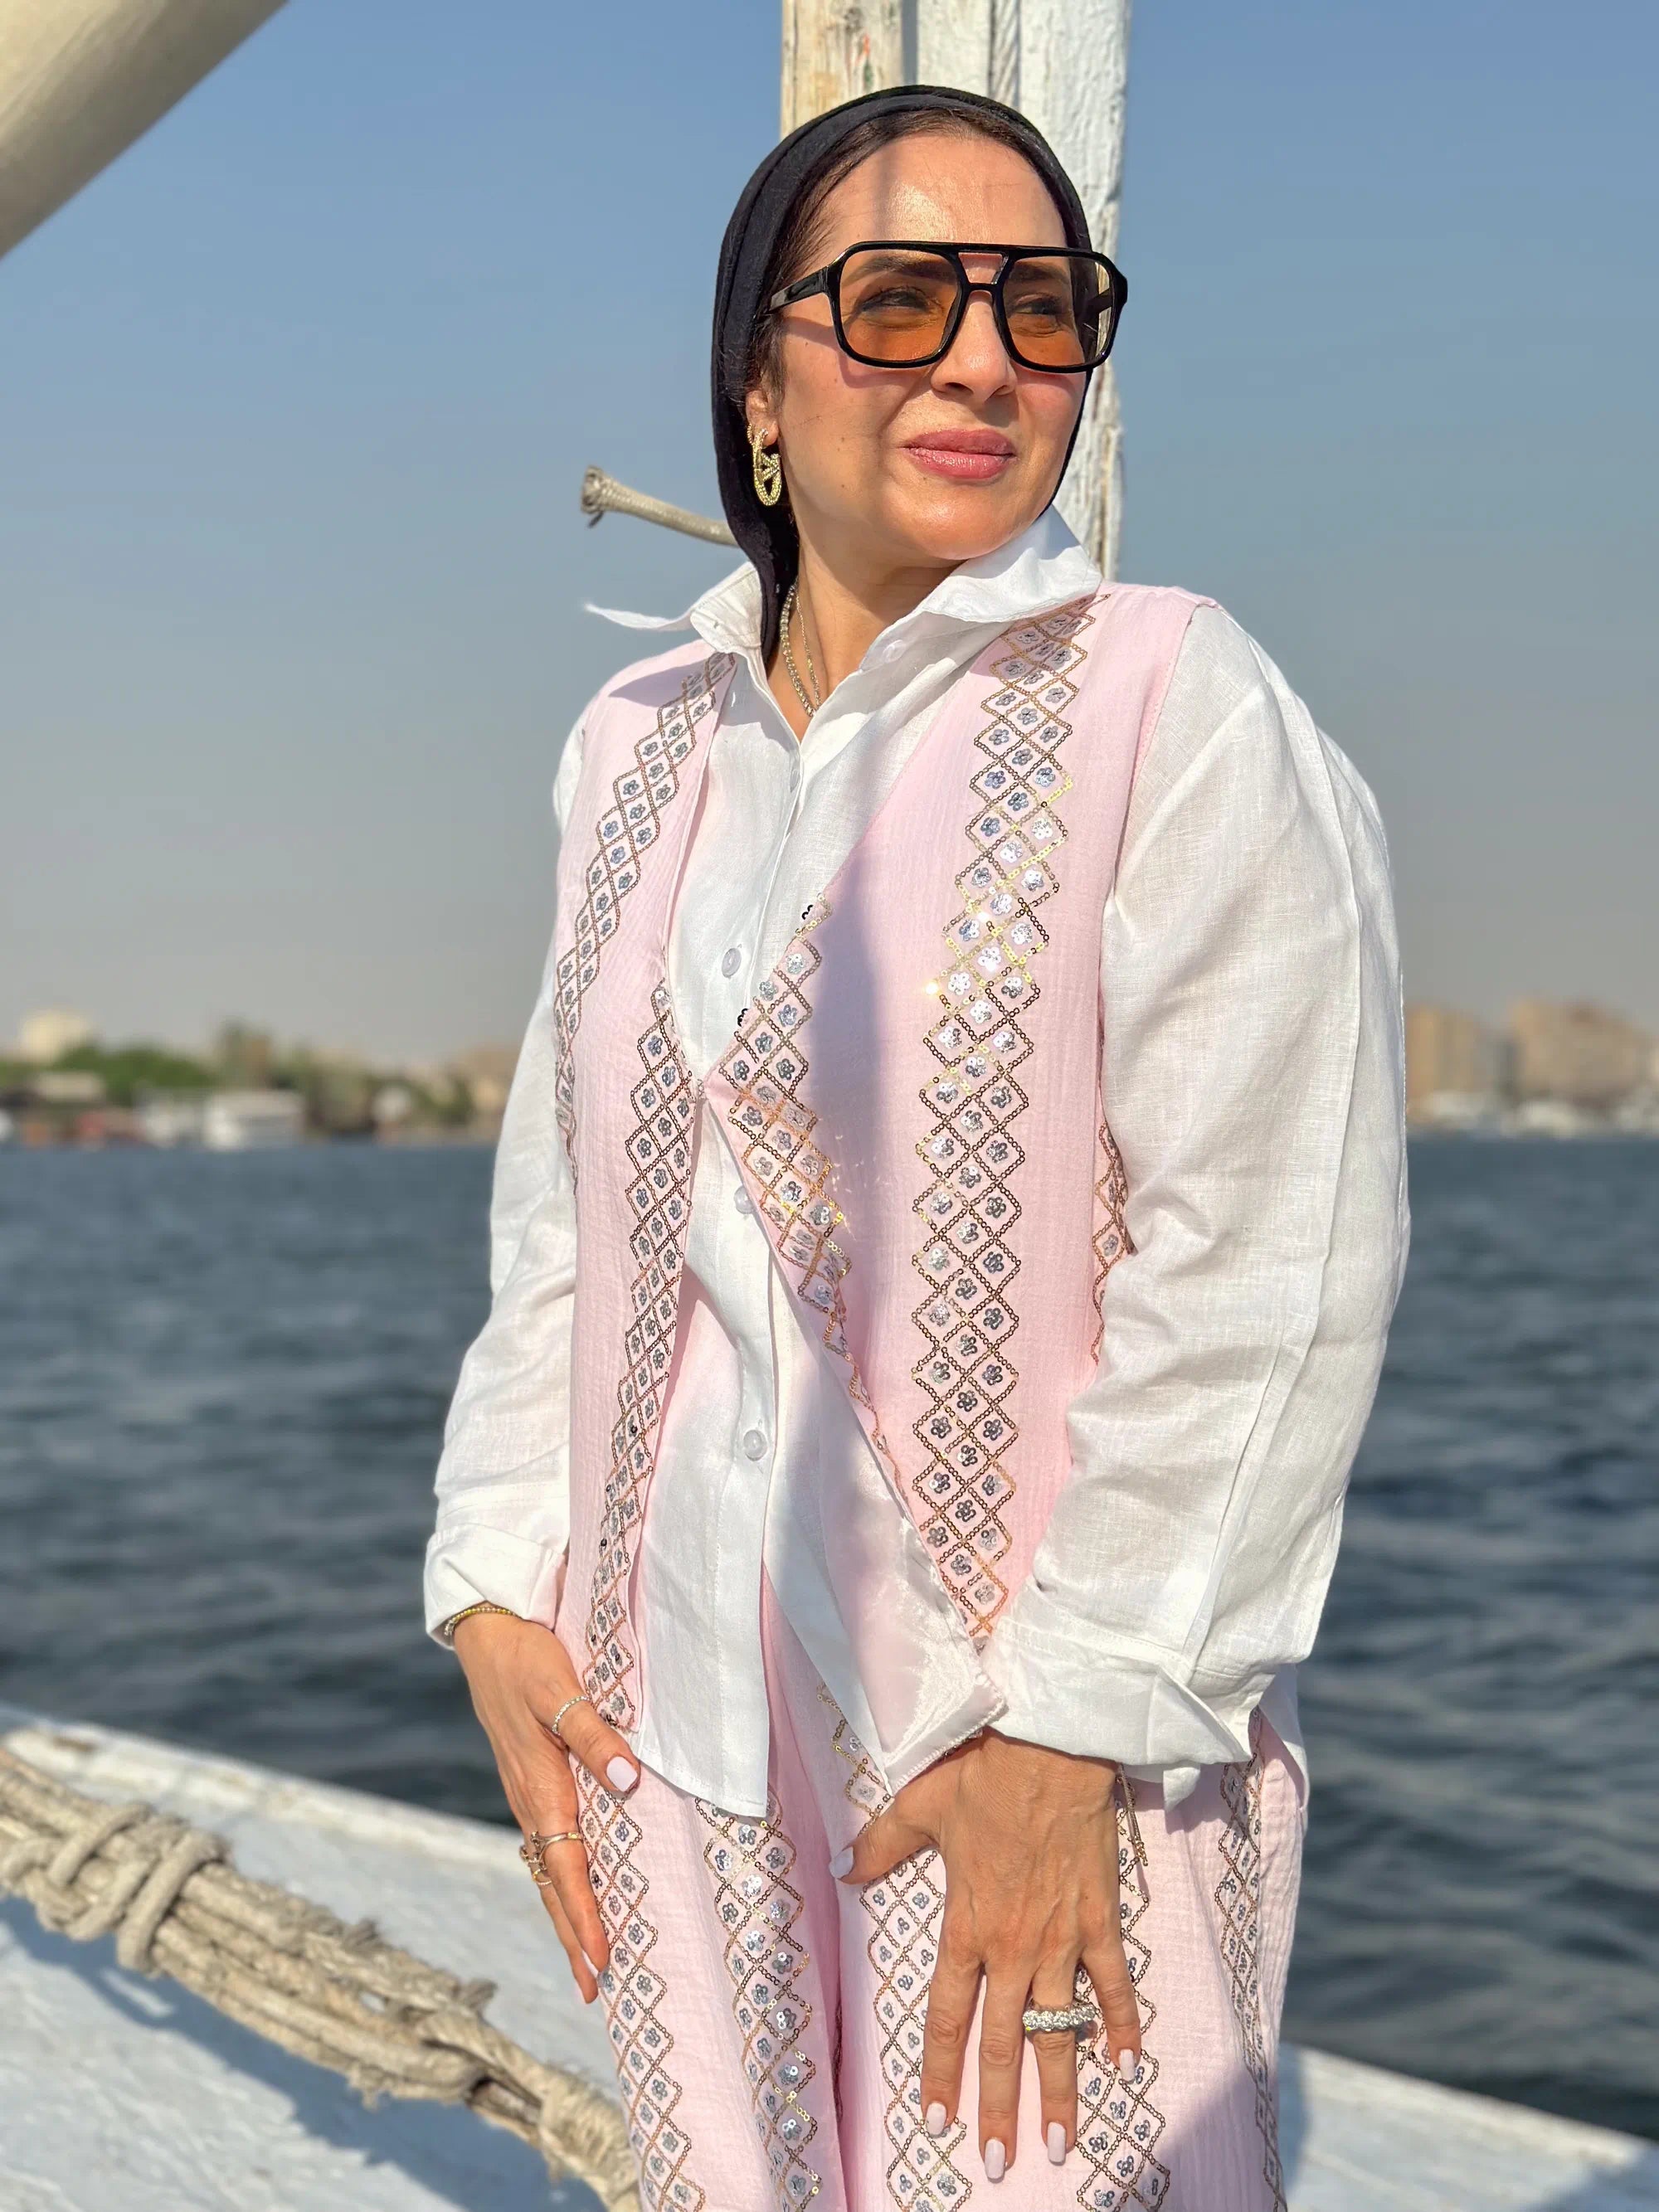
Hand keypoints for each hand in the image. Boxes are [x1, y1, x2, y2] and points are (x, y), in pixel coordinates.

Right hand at [452, 1611, 639, 2004]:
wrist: (488, 1637)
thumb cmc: (528, 1660)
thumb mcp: (561, 1689)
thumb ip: (594, 1733)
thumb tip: (626, 1781)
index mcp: (540, 1788)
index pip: (567, 1869)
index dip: (586, 1917)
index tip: (603, 1961)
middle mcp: (531, 1803)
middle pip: (554, 1886)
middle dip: (573, 1939)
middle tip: (594, 1993)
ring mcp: (527, 1796)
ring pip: (548, 1871)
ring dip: (567, 1917)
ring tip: (587, 1964)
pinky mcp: (530, 1783)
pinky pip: (547, 1847)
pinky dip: (561, 1882)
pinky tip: (573, 1893)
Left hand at [836, 1728, 1139, 2177]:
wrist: (1050, 1749)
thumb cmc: (983, 1775)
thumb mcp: (918, 1806)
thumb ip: (880, 1846)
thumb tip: (842, 1869)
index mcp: (965, 1926)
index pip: (946, 2017)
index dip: (940, 2071)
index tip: (939, 2121)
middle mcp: (1012, 1946)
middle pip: (1004, 2042)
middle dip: (1000, 2108)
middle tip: (999, 2163)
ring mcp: (1061, 1939)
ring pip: (1059, 2028)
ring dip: (1060, 2090)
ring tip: (1061, 2143)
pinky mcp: (1101, 1920)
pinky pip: (1114, 1984)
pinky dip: (1122, 2024)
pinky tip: (1127, 2064)